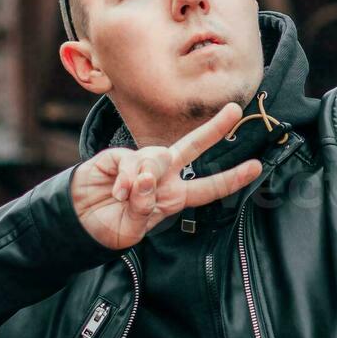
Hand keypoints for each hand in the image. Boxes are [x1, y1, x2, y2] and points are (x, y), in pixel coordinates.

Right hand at [70, 102, 262, 249]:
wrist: (79, 220)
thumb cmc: (112, 226)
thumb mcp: (133, 227)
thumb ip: (144, 206)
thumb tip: (147, 179)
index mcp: (174, 196)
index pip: (208, 188)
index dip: (232, 178)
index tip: (256, 167)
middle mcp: (163, 176)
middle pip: (193, 147)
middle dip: (214, 128)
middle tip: (234, 110)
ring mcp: (143, 164)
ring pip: (157, 157)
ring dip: (143, 179)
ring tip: (126, 197)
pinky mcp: (119, 157)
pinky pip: (131, 162)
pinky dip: (126, 179)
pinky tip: (117, 191)